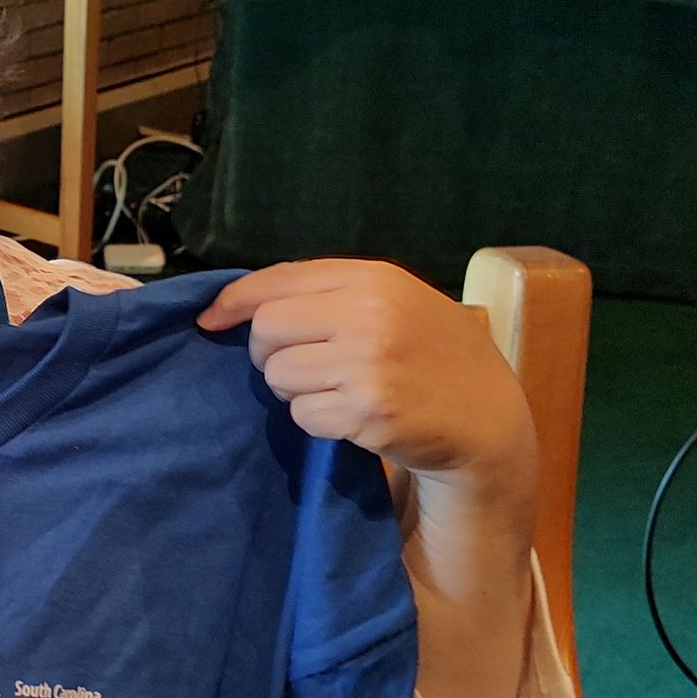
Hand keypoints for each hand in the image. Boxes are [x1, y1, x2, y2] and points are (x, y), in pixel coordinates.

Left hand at [197, 259, 536, 497]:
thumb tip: (238, 306)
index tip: (210, 319)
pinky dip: (316, 420)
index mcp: (372, 278)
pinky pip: (302, 415)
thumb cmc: (430, 354)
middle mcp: (368, 314)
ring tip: (335, 389)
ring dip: (294, 389)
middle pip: (267, 328)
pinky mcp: (367, 412)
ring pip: (279, 375)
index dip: (234, 300)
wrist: (486, 416)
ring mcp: (368, 364)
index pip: (278, 279)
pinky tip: (352, 416)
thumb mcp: (392, 303)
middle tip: (300, 364)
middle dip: (269, 352)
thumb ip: (328, 296)